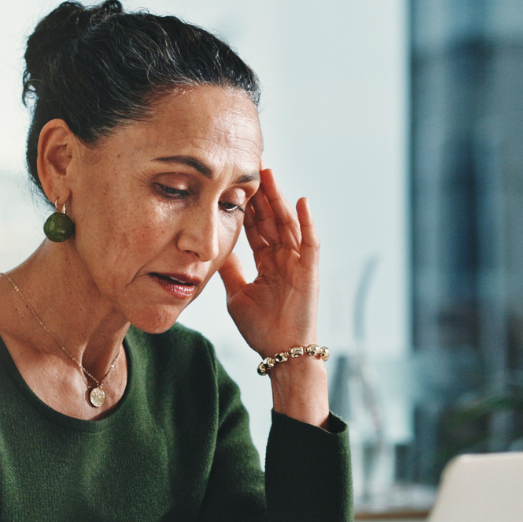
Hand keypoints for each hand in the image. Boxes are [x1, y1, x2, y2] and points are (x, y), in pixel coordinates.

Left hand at [219, 169, 328, 425]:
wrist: (280, 352)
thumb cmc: (261, 328)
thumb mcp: (236, 295)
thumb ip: (229, 270)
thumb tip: (212, 250)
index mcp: (266, 263)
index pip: (255, 229)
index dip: (246, 208)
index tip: (234, 186)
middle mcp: (283, 258)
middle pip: (271, 220)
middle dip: (262, 195)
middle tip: (251, 168)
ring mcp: (297, 263)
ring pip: (287, 224)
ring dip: (279, 199)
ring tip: (270, 175)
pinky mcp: (310, 272)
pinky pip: (310, 242)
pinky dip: (306, 222)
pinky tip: (300, 202)